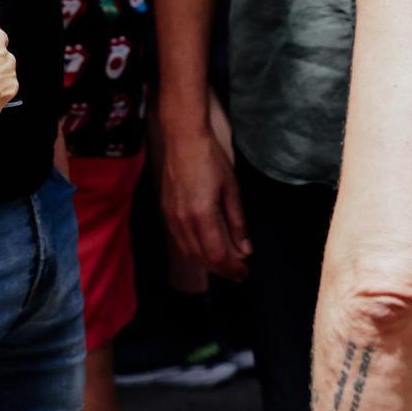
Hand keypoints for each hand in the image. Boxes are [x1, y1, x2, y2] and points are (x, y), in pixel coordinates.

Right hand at [161, 121, 251, 280]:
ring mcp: (172, 216)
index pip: (217, 255)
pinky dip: (194, 250)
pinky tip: (205, 246)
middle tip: (237, 269)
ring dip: (207, 262)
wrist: (183, 138)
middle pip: (202, 259)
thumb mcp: (231, 189)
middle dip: (222, 269)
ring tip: (224, 261)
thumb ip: (238, 222)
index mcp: (202, 214)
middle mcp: (183, 220)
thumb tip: (245, 249)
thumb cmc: (209, 158)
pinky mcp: (166, 211)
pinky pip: (180, 241)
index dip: (232, 269)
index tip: (244, 272)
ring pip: (189, 253)